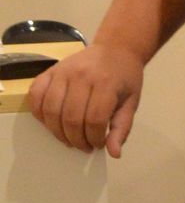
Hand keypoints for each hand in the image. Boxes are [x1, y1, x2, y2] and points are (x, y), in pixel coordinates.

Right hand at [25, 41, 145, 157]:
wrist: (115, 48)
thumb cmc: (125, 77)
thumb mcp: (131, 103)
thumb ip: (122, 129)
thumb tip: (114, 154)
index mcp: (106, 84)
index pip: (95, 120)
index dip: (94, 139)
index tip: (97, 145)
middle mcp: (81, 76)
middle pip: (71, 118)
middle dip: (76, 139)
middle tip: (83, 146)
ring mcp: (62, 72)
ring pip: (51, 110)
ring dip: (57, 131)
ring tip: (68, 139)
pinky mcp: (50, 70)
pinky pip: (35, 95)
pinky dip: (38, 113)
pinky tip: (51, 123)